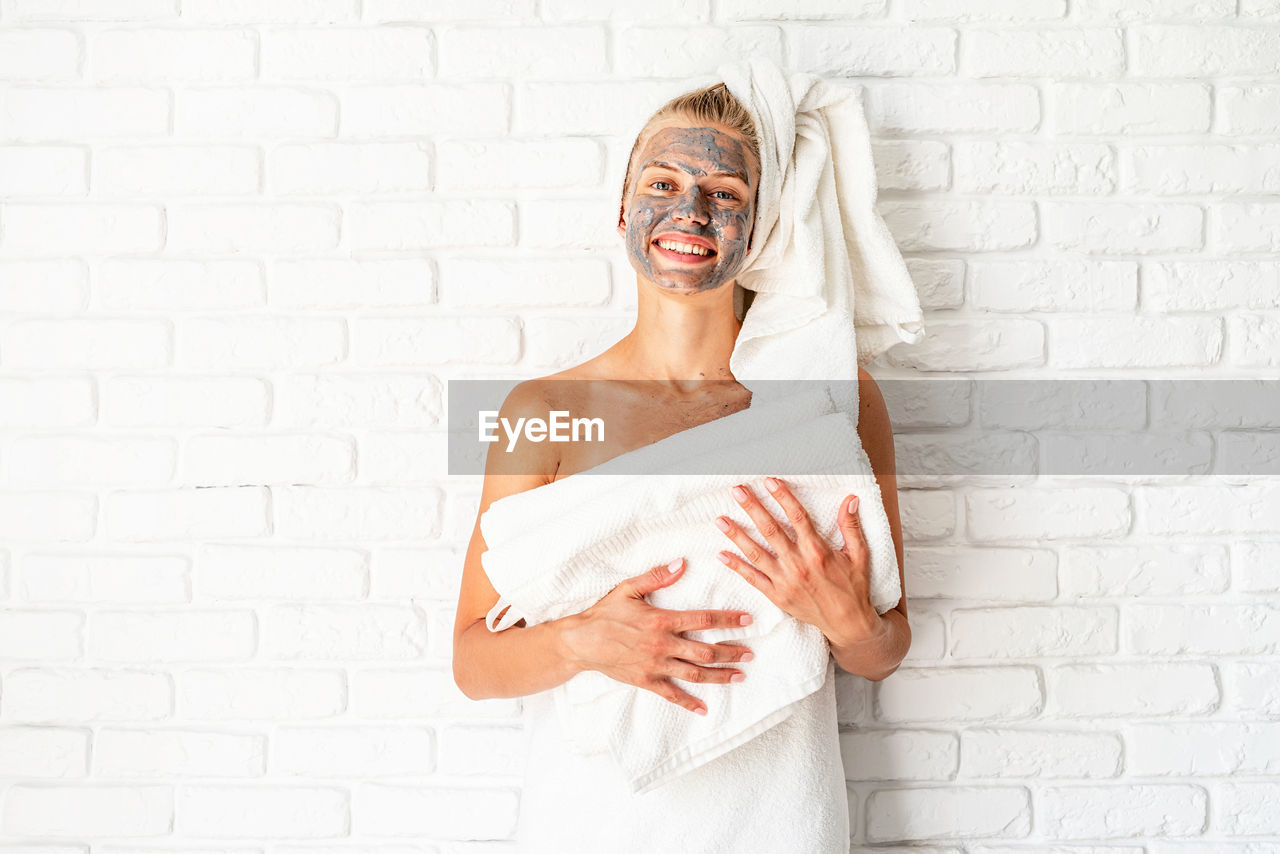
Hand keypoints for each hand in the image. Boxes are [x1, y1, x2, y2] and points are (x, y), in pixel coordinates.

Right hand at [560, 558, 755, 716]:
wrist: (581, 642)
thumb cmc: (605, 613)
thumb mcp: (629, 588)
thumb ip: (657, 576)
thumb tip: (681, 563)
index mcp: (662, 620)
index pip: (703, 619)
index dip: (728, 619)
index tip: (747, 620)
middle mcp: (663, 645)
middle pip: (705, 651)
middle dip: (731, 652)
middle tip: (750, 654)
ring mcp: (655, 665)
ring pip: (694, 674)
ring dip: (719, 675)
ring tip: (739, 675)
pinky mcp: (646, 681)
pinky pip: (672, 694)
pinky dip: (689, 702)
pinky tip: (704, 708)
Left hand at [712, 477, 881, 646]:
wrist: (848, 624)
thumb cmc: (854, 587)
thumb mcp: (859, 555)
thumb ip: (851, 527)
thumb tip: (850, 499)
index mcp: (818, 551)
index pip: (797, 517)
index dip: (782, 497)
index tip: (769, 481)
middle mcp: (798, 564)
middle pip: (771, 531)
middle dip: (753, 509)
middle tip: (737, 491)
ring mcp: (785, 581)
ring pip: (756, 554)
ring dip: (737, 535)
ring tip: (719, 520)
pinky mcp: (778, 596)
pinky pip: (753, 579)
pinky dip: (736, 567)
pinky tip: (721, 554)